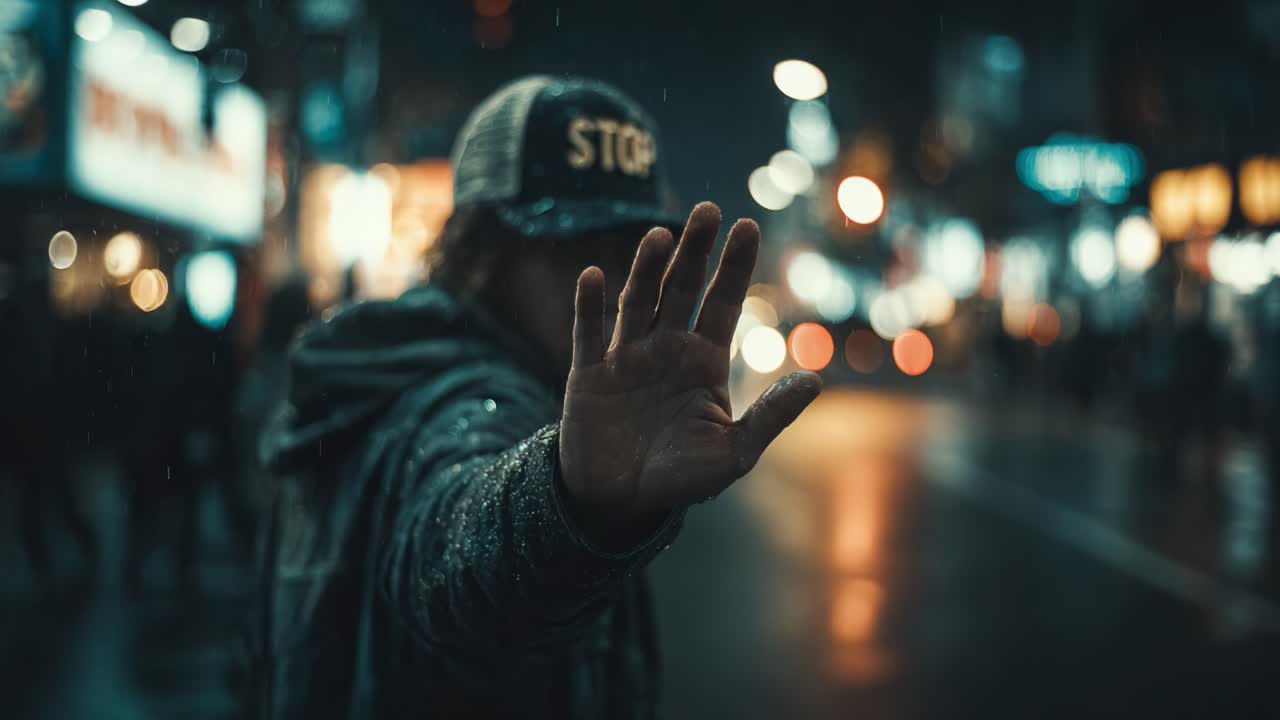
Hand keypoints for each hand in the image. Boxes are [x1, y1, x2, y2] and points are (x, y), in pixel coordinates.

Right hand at [559, 202, 821, 528]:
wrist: (620, 503)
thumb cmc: (681, 478)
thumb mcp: (734, 452)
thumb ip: (771, 416)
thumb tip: (815, 380)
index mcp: (703, 361)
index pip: (722, 303)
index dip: (734, 267)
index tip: (748, 226)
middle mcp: (666, 348)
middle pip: (681, 289)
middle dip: (695, 251)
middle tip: (708, 211)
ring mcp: (625, 357)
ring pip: (638, 301)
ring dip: (647, 269)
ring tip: (660, 237)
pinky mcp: (589, 375)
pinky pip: (588, 334)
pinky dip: (590, 305)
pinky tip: (594, 275)